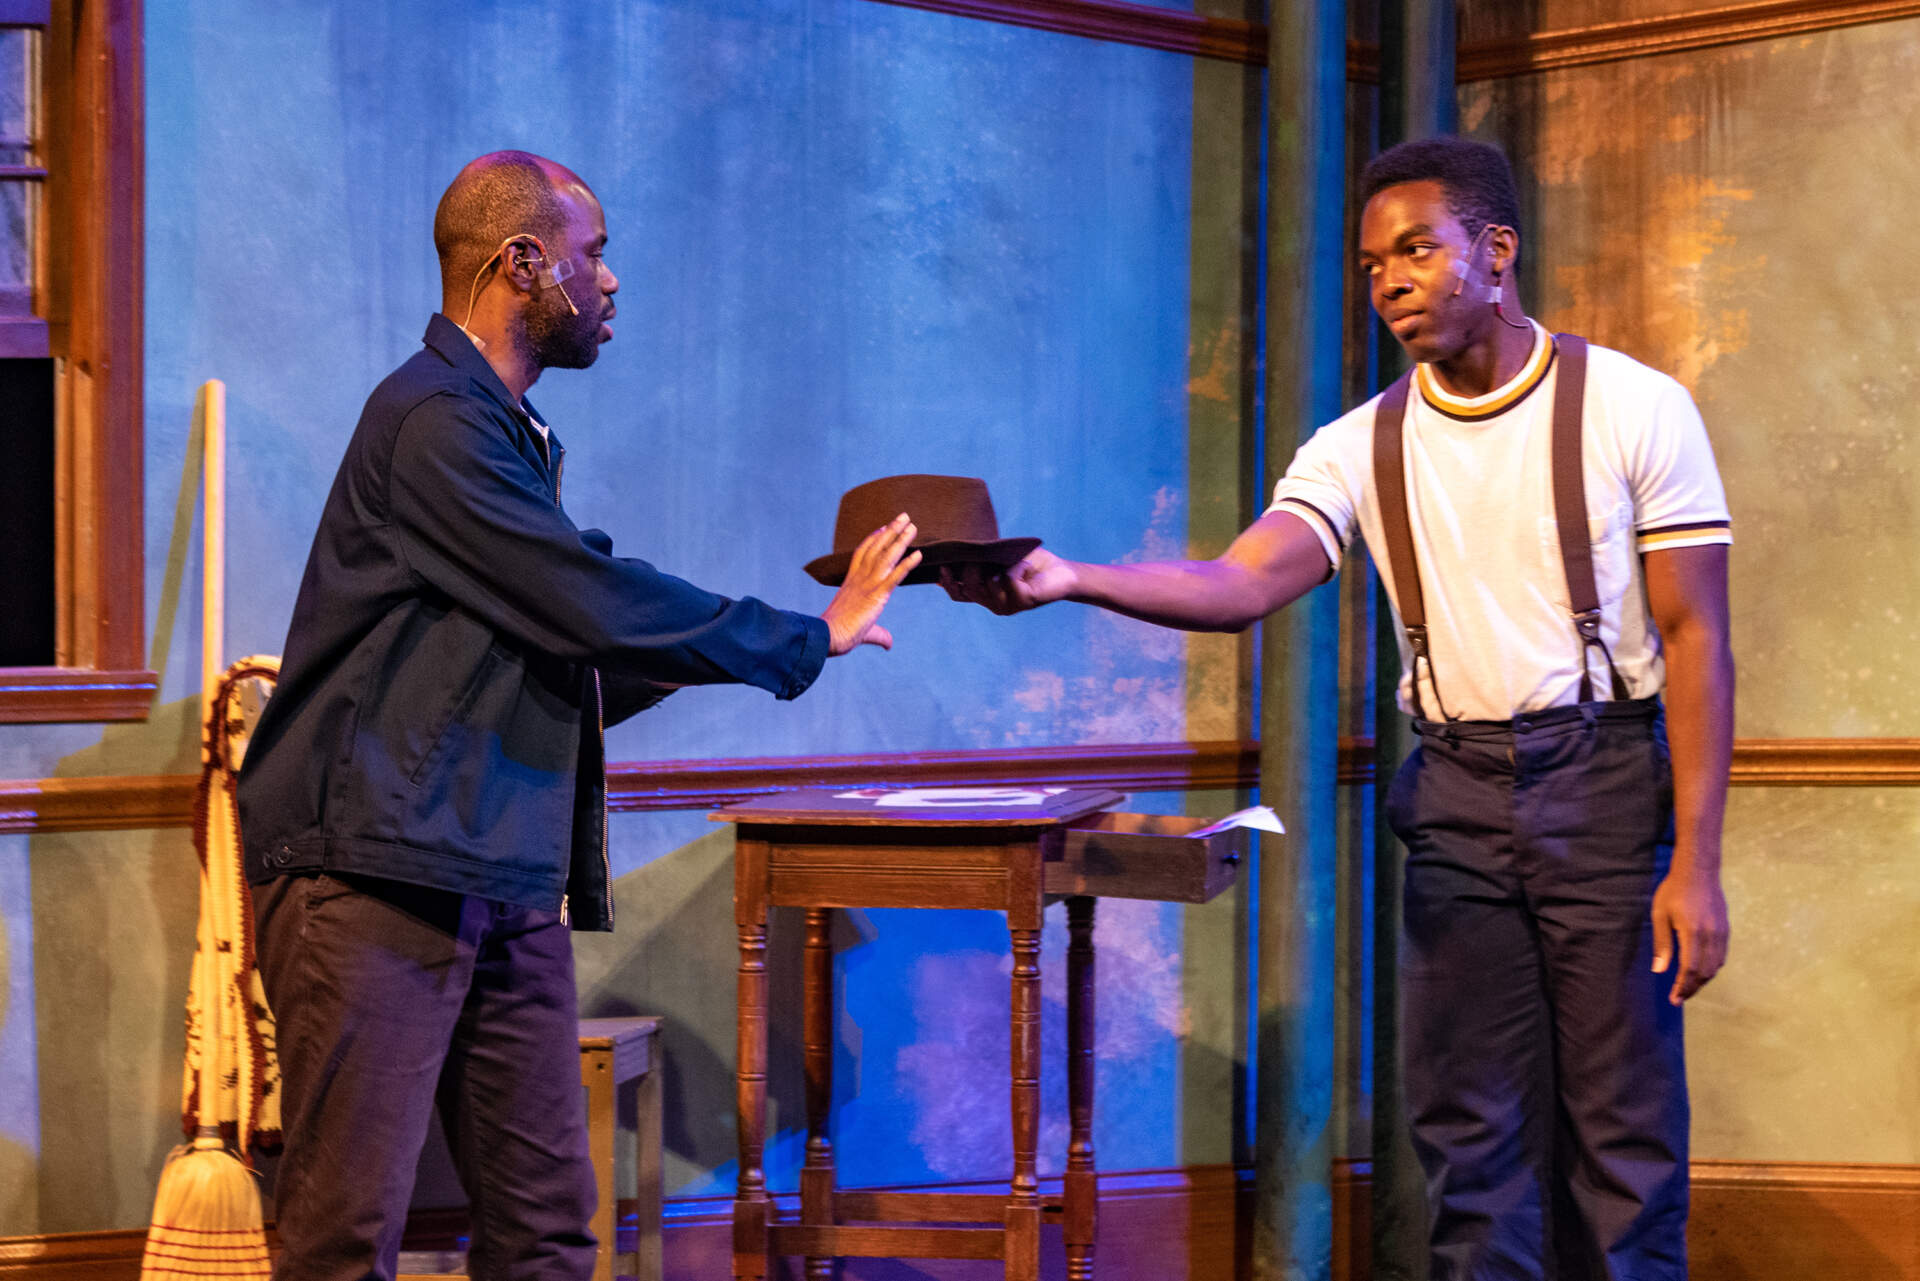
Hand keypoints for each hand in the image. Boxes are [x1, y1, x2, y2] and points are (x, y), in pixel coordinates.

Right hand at [822, 513, 920, 654]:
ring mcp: (868, 585)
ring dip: (900, 539)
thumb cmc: (837, 635)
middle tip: (903, 516)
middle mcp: (860, 579)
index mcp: (852, 583)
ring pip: (886, 556)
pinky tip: (919, 554)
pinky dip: (907, 564)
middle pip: (877, 548)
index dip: (873, 539)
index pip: (862, 554)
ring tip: (912, 525)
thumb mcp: (864, 632)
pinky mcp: (876, 596)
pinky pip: (895, 576)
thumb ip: (879, 635)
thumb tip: (889, 644)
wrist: (827, 637)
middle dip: (890, 531)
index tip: (883, 527)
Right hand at [938, 549, 1076, 614]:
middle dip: (969, 569)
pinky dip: (1014, 566)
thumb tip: (961, 548)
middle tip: (978, 554)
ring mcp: (1008, 605)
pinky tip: (1025, 564)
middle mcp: (995, 605)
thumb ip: (983, 558)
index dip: (948, 583)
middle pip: (969, 589)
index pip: (960, 595)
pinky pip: (1007, 579)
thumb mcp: (1002, 559)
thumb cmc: (1033, 564)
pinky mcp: (1023, 600)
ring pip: (986, 586)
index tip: (942, 566)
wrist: (1063, 574)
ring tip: (1007, 560)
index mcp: (988, 596)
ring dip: (994, 567)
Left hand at [1650, 858, 1729, 1004]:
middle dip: (1692, 988)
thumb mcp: (1660, 915)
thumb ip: (1662, 944)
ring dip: (1703, 980)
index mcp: (1693, 932)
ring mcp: (1722, 933)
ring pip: (1716, 966)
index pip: (1690, 969)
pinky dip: (1712, 968)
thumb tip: (1660, 971)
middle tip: (1679, 998)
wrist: (1699, 871)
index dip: (1683, 987)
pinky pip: (1721, 956)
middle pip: (1705, 972)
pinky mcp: (1726, 929)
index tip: (1675, 999)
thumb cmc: (1673, 891)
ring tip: (1688, 987)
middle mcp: (1711, 935)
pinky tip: (1700, 971)